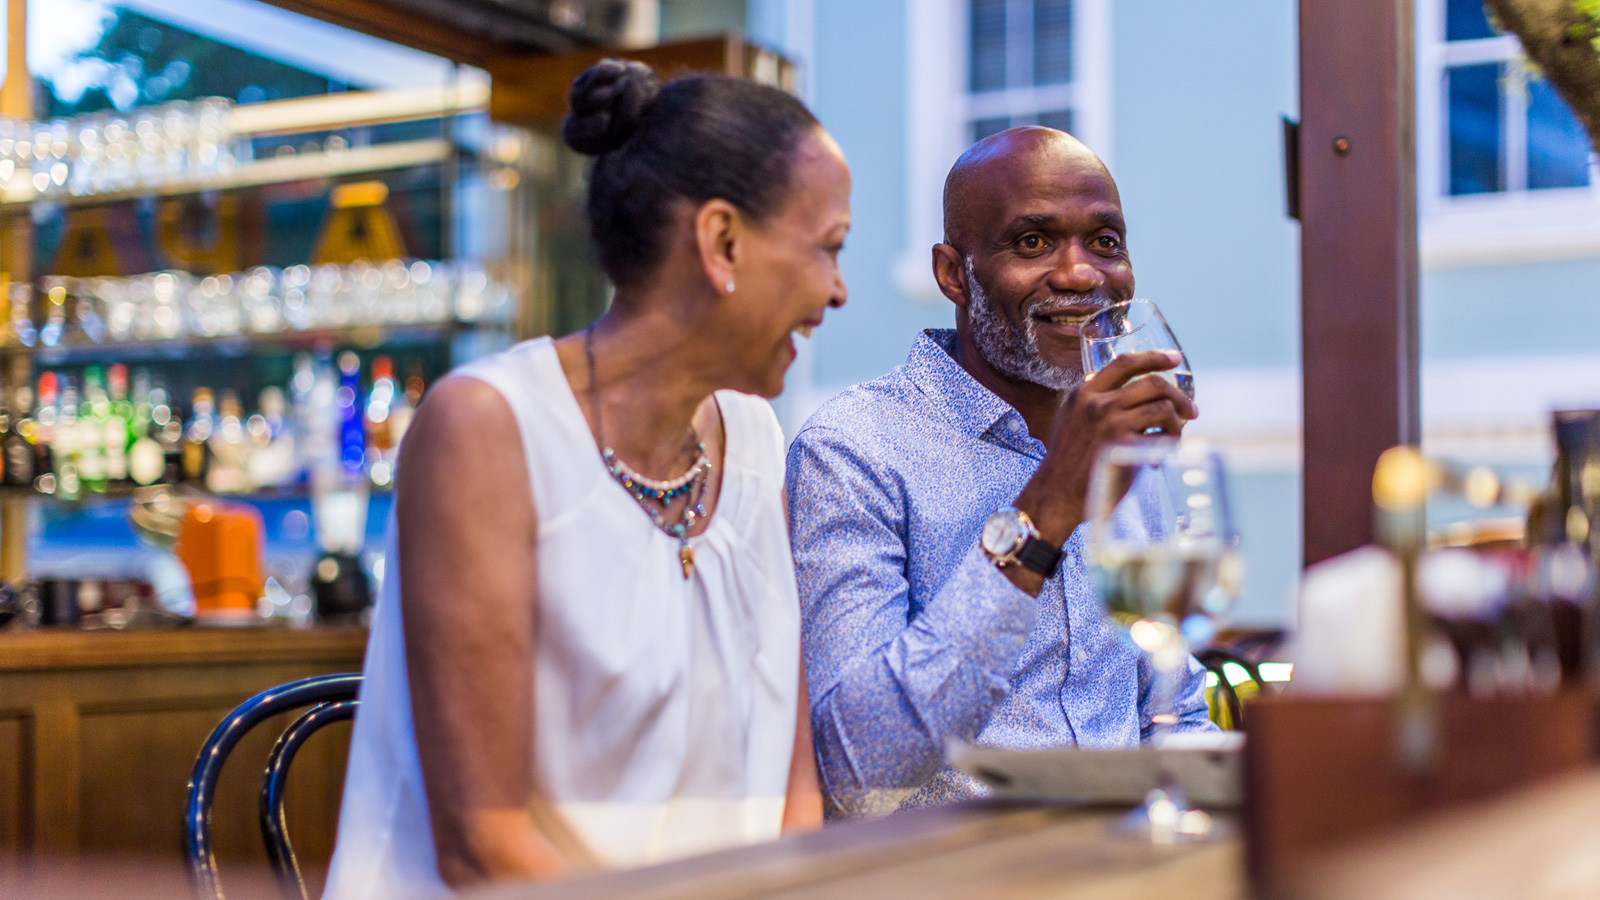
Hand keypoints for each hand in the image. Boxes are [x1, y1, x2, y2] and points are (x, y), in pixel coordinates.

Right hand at [1003, 351, 1196, 593]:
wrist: (1055, 494)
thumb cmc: (1066, 462)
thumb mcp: (1071, 419)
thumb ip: (1093, 401)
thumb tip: (1127, 389)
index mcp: (1084, 393)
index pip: (1124, 362)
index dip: (1154, 357)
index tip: (1174, 358)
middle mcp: (1098, 403)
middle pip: (1152, 382)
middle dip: (1178, 396)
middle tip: (1191, 410)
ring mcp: (1111, 423)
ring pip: (1163, 408)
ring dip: (1175, 425)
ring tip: (1172, 439)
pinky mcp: (1124, 446)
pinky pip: (1161, 437)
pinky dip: (1165, 447)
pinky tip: (1156, 461)